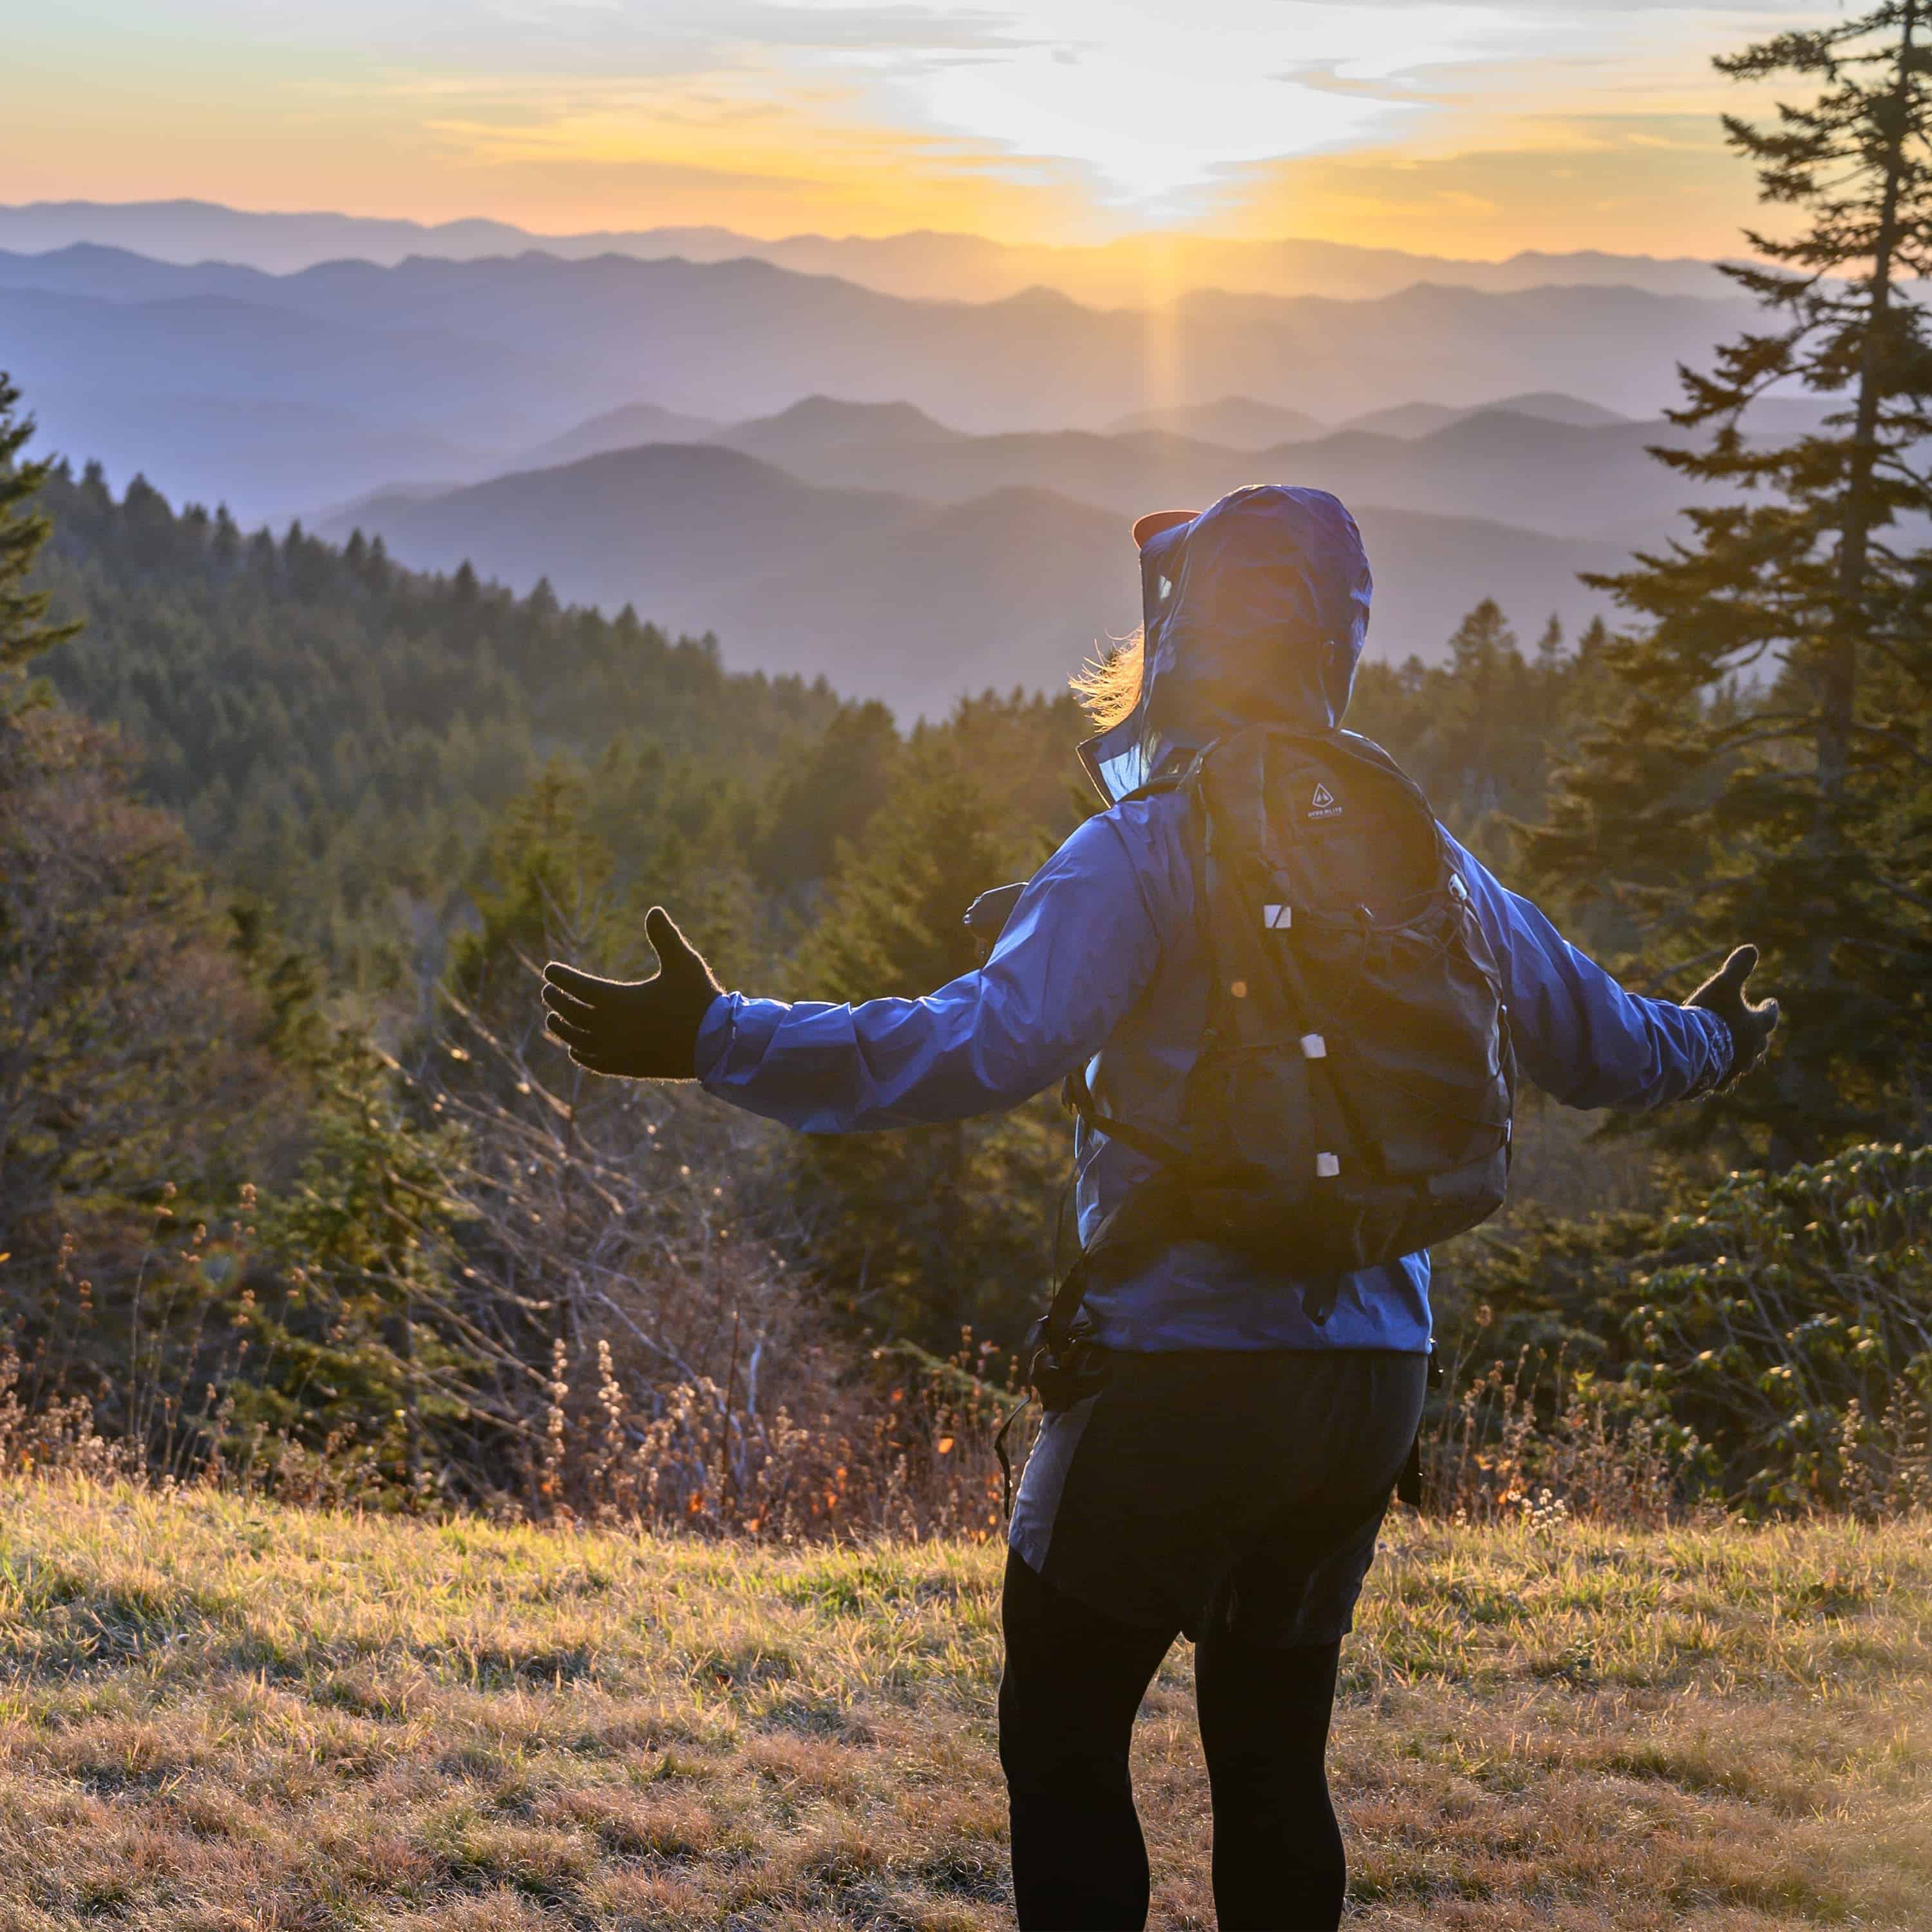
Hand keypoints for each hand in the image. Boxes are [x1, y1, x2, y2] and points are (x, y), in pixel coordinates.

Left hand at [541, 907, 723, 1078]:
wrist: (716, 1046)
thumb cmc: (699, 1000)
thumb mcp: (683, 963)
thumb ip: (665, 937)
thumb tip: (653, 910)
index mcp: (617, 1000)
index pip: (577, 986)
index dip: (561, 977)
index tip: (549, 970)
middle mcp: (609, 1027)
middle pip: (570, 1012)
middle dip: (557, 999)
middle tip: (548, 990)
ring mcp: (615, 1050)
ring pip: (575, 1039)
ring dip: (561, 1027)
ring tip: (552, 1018)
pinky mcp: (625, 1068)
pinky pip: (592, 1061)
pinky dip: (579, 1053)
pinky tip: (575, 1048)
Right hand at [1685, 944, 1779, 1088]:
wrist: (1691, 1049)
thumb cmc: (1710, 1015)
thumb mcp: (1723, 985)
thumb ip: (1738, 968)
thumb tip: (1752, 948)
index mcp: (1755, 1027)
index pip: (1769, 1017)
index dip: (1770, 1009)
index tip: (1771, 1003)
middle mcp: (1750, 1050)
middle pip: (1759, 1044)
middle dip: (1757, 1036)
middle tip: (1755, 1031)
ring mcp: (1734, 1068)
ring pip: (1742, 1063)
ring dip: (1739, 1057)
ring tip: (1733, 1054)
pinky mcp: (1717, 1081)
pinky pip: (1722, 1079)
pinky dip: (1720, 1073)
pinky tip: (1714, 1073)